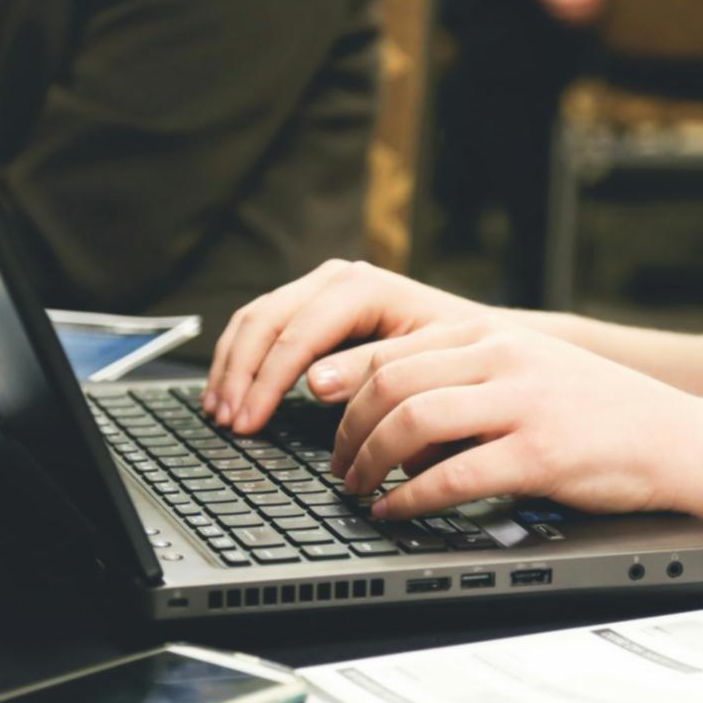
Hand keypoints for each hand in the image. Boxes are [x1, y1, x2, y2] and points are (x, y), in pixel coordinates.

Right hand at [204, 260, 487, 433]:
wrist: (483, 340)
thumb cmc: (462, 356)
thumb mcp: (425, 365)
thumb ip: (371, 372)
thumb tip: (312, 383)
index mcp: (364, 287)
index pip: (298, 333)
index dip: (266, 381)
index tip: (248, 422)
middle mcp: (337, 279)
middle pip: (266, 320)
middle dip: (240, 374)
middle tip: (227, 422)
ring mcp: (322, 289)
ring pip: (255, 319)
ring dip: (231, 367)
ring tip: (219, 413)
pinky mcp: (314, 307)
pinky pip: (262, 326)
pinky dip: (240, 359)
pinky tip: (230, 391)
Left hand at [328, 316, 702, 519]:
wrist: (679, 439)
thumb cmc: (601, 415)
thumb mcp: (531, 372)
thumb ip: (469, 378)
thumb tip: (395, 413)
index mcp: (495, 337)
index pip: (395, 350)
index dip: (345, 385)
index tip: (319, 414)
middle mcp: (504, 359)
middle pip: (391, 383)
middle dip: (348, 430)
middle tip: (337, 466)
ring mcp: (523, 403)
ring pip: (412, 421)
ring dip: (370, 461)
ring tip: (358, 489)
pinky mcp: (540, 454)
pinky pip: (453, 476)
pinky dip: (411, 498)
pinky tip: (396, 512)